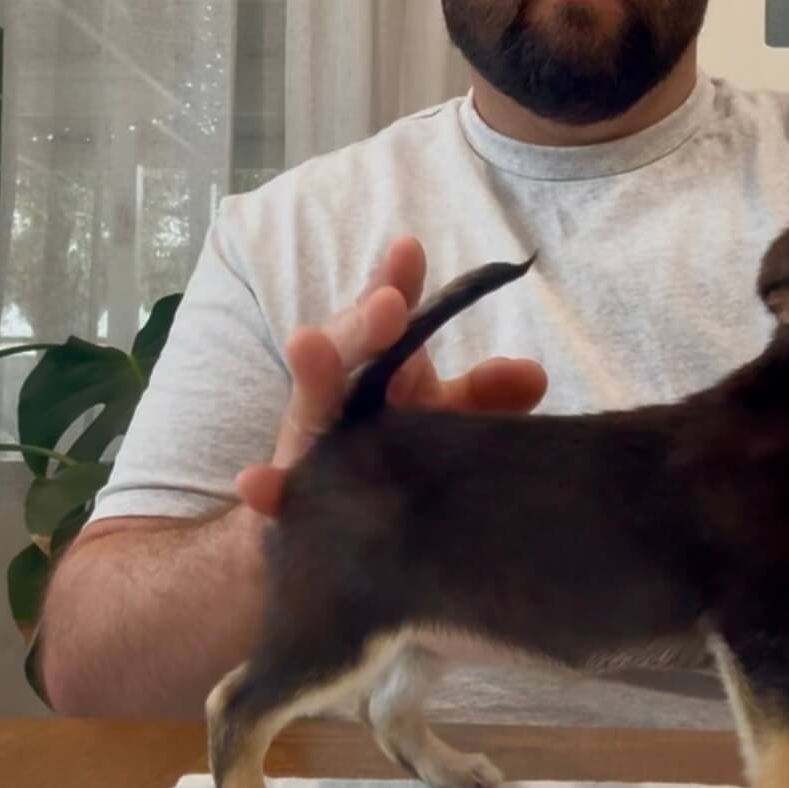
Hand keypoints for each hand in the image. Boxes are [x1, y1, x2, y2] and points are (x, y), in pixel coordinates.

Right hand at [235, 235, 546, 516]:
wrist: (337, 536)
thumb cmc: (399, 457)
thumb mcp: (443, 422)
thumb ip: (485, 398)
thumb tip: (532, 375)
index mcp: (380, 363)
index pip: (387, 313)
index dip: (395, 279)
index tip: (409, 250)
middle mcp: (341, 391)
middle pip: (349, 345)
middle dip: (365, 321)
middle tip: (390, 303)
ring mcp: (312, 441)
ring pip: (310, 402)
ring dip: (312, 372)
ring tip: (306, 343)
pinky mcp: (291, 498)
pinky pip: (275, 493)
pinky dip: (265, 487)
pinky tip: (256, 482)